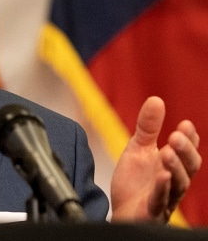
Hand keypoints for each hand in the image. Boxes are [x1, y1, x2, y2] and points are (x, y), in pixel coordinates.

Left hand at [110, 96, 200, 222]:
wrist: (121, 208)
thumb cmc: (135, 181)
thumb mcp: (138, 148)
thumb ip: (148, 127)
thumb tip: (156, 99)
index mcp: (173, 165)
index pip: (187, 151)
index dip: (189, 139)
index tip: (186, 125)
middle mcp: (174, 182)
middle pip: (189, 168)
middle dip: (185, 151)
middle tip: (176, 136)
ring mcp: (166, 197)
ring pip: (178, 184)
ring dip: (175, 167)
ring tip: (167, 151)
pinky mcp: (153, 211)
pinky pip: (160, 200)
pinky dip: (162, 188)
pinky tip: (162, 176)